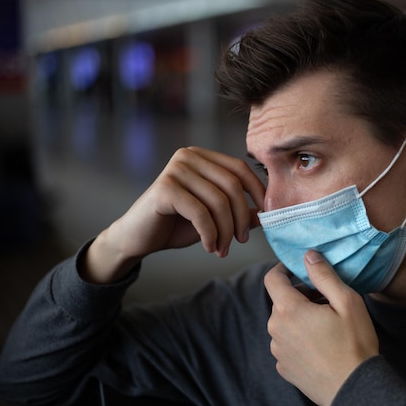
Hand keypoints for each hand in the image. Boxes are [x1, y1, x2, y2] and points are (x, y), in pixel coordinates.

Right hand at [83, 147, 265, 282]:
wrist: (138, 238)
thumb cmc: (176, 224)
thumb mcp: (214, 217)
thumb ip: (238, 211)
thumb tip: (266, 213)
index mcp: (202, 157)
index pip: (240, 169)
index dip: (257, 192)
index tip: (267, 216)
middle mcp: (188, 156)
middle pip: (232, 186)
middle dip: (241, 218)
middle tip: (240, 241)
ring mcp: (175, 169)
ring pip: (218, 202)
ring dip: (225, 231)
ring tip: (222, 249)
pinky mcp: (165, 188)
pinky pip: (200, 213)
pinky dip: (210, 234)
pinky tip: (209, 247)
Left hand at [264, 250, 378, 405]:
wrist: (355, 389)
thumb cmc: (354, 344)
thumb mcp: (347, 301)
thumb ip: (324, 275)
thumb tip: (308, 255)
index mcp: (288, 310)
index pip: (272, 279)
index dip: (283, 269)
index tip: (298, 269)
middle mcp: (276, 330)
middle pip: (281, 302)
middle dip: (300, 296)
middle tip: (326, 302)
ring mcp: (278, 351)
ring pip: (284, 323)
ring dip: (300, 318)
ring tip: (326, 326)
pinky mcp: (284, 368)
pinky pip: (287, 344)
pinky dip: (299, 339)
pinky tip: (321, 346)